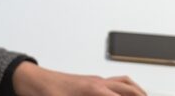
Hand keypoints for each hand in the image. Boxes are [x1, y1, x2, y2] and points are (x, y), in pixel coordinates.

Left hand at [12, 62, 146, 95]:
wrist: (32, 82)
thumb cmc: (46, 92)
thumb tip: (106, 95)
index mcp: (94, 90)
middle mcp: (98, 83)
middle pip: (129, 88)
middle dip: (141, 95)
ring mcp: (95, 81)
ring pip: (124, 82)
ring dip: (136, 90)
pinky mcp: (91, 82)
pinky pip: (115, 82)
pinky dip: (125, 88)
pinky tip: (125, 94)